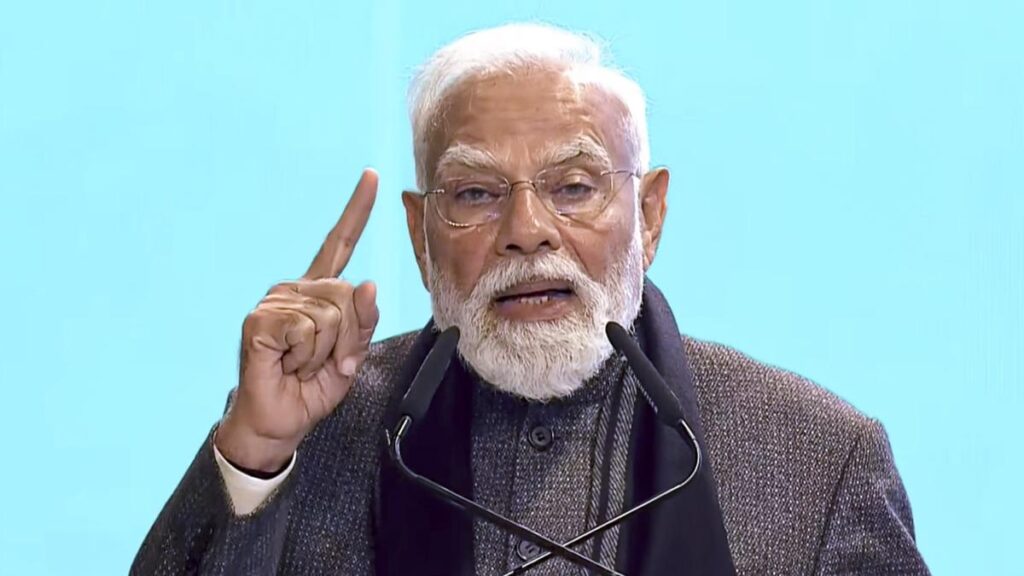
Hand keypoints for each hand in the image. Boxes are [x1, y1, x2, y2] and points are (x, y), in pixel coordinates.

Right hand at [216, 169, 379, 471]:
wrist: (280, 421)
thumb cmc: (311, 388)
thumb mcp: (351, 357)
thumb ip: (364, 322)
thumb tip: (369, 284)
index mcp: (318, 293)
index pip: (340, 242)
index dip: (357, 209)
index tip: (372, 176)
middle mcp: (296, 289)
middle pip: (349, 294)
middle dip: (349, 338)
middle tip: (325, 362)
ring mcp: (275, 303)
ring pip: (331, 316)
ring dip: (326, 352)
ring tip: (302, 364)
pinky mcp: (260, 321)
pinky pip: (306, 330)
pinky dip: (306, 356)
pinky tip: (287, 363)